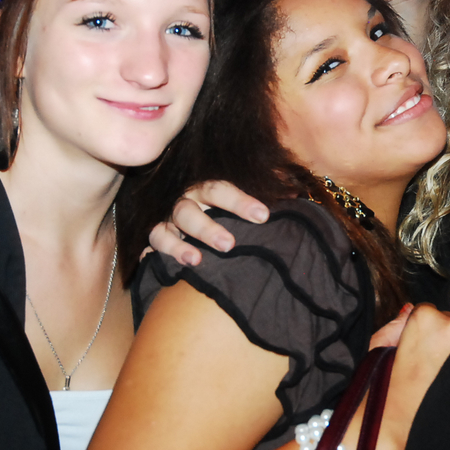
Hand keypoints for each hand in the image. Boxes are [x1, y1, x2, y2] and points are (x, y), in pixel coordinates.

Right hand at [148, 181, 268, 265]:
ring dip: (181, 244)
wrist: (187, 209)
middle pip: (191, 209)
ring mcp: (167, 217)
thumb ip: (267, 190)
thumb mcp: (241, 194)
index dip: (240, 202)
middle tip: (229, 245)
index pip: (221, 189)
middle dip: (209, 227)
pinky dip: (165, 252)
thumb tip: (296, 193)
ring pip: (170, 226)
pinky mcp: (154, 235)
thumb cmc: (222, 204)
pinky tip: (178, 264)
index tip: (263, 216)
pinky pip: (155, 242)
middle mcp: (184, 198)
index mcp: (205, 186)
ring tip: (198, 261)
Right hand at [372, 304, 449, 449]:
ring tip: (431, 377)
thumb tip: (409, 310)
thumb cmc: (380, 385)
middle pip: (448, 324)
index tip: (411, 347)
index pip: (428, 311)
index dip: (419, 330)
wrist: (392, 425)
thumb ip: (396, 322)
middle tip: (421, 364)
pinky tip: (442, 385)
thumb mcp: (378, 345)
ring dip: (449, 354)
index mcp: (426, 316)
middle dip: (437, 339)